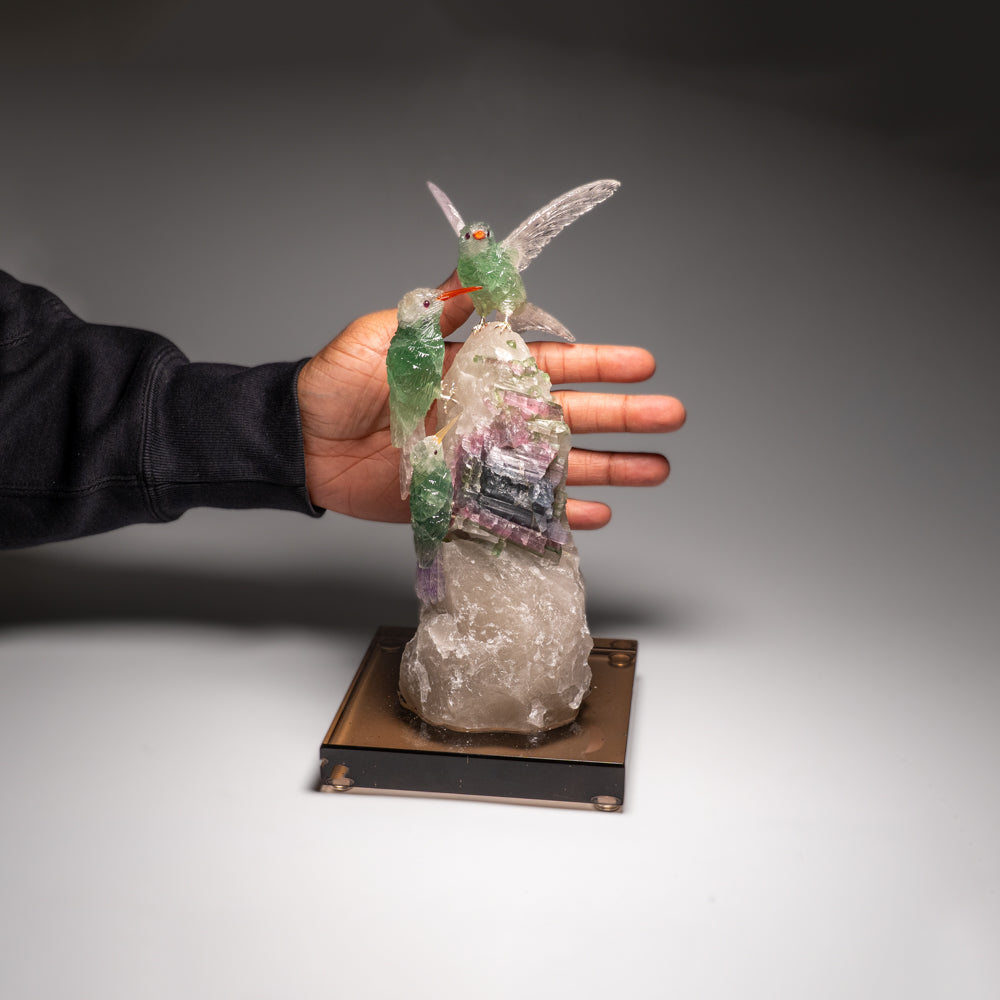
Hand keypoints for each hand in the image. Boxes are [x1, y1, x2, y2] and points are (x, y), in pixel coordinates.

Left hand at [296, 272, 684, 528]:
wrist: (300, 443)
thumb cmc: (337, 383)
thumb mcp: (392, 331)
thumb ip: (444, 306)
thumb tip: (481, 259)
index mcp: (477, 369)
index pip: (552, 364)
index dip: (599, 363)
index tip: (643, 362)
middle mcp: (488, 414)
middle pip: (570, 415)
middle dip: (623, 416)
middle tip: (672, 417)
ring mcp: (480, 460)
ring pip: (556, 463)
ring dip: (609, 466)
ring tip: (657, 470)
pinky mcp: (462, 499)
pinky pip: (518, 508)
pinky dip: (557, 512)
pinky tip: (598, 513)